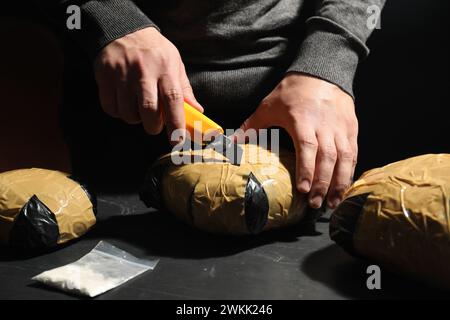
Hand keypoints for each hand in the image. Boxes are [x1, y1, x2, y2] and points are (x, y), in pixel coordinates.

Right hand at [94, 27, 202, 141]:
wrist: (122, 29)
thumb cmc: (154, 50)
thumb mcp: (174, 63)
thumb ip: (184, 89)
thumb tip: (197, 111)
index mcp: (165, 69)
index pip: (173, 100)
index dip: (176, 123)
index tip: (178, 140)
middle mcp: (144, 72)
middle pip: (149, 110)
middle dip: (153, 126)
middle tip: (155, 125)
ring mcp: (122, 74)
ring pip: (128, 113)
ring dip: (135, 119)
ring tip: (138, 109)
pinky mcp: (104, 77)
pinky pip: (111, 108)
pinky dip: (118, 112)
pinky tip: (124, 103)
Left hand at [239, 73, 357, 208]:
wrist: (322, 71)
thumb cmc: (293, 91)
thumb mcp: (269, 105)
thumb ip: (251, 126)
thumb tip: (231, 142)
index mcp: (303, 120)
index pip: (307, 148)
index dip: (307, 170)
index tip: (303, 190)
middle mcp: (325, 126)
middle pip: (328, 158)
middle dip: (323, 184)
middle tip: (316, 204)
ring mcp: (341, 128)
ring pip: (345, 158)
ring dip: (339, 182)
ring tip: (333, 202)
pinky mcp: (351, 129)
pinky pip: (353, 153)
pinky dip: (350, 171)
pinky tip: (344, 186)